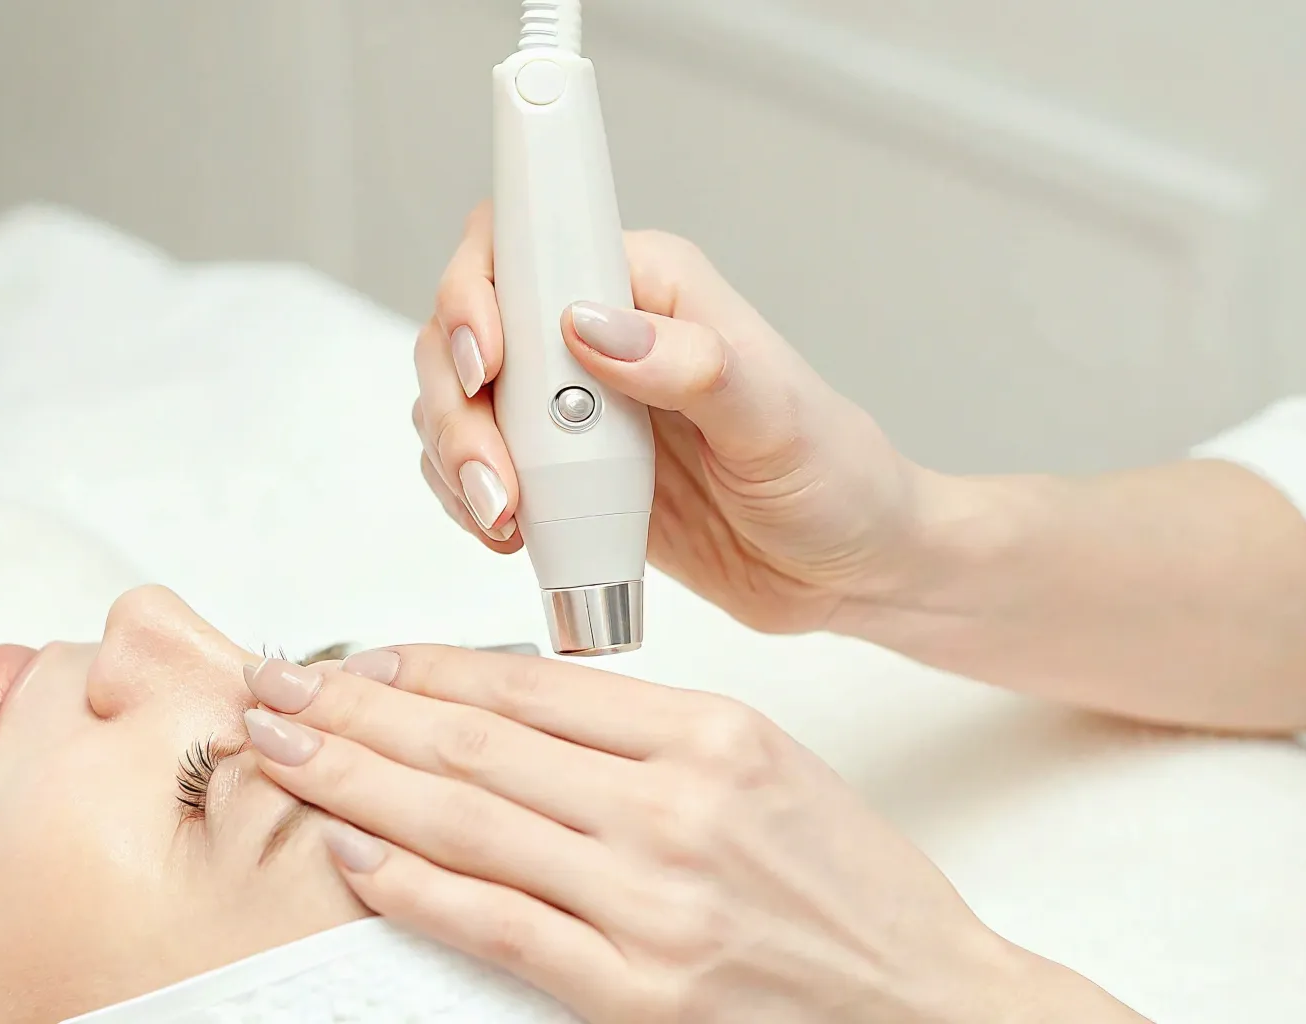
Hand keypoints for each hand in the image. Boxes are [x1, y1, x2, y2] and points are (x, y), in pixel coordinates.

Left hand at [242, 647, 1147, 1021]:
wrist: (927, 1002)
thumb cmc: (850, 890)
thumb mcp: (765, 767)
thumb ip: (645, 735)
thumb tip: (511, 709)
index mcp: (711, 734)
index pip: (530, 684)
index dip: (424, 666)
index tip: (357, 656)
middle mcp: (675, 807)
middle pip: (477, 741)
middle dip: (357, 709)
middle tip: (276, 686)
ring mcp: (652, 903)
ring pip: (468, 821)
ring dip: (356, 782)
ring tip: (282, 751)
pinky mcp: (636, 990)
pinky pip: (498, 925)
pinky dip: (416, 887)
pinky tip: (354, 855)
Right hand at [412, 204, 926, 633]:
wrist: (847, 569)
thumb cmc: (836, 478)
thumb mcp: (776, 418)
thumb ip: (692, 366)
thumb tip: (594, 325)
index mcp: (649, 287)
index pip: (527, 242)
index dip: (478, 292)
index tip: (486, 362)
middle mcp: (598, 334)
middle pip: (468, 327)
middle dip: (459, 402)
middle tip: (495, 478)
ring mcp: (572, 406)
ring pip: (459, 399)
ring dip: (458, 456)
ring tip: (505, 518)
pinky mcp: (562, 472)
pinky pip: (476, 465)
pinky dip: (468, 498)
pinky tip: (509, 534)